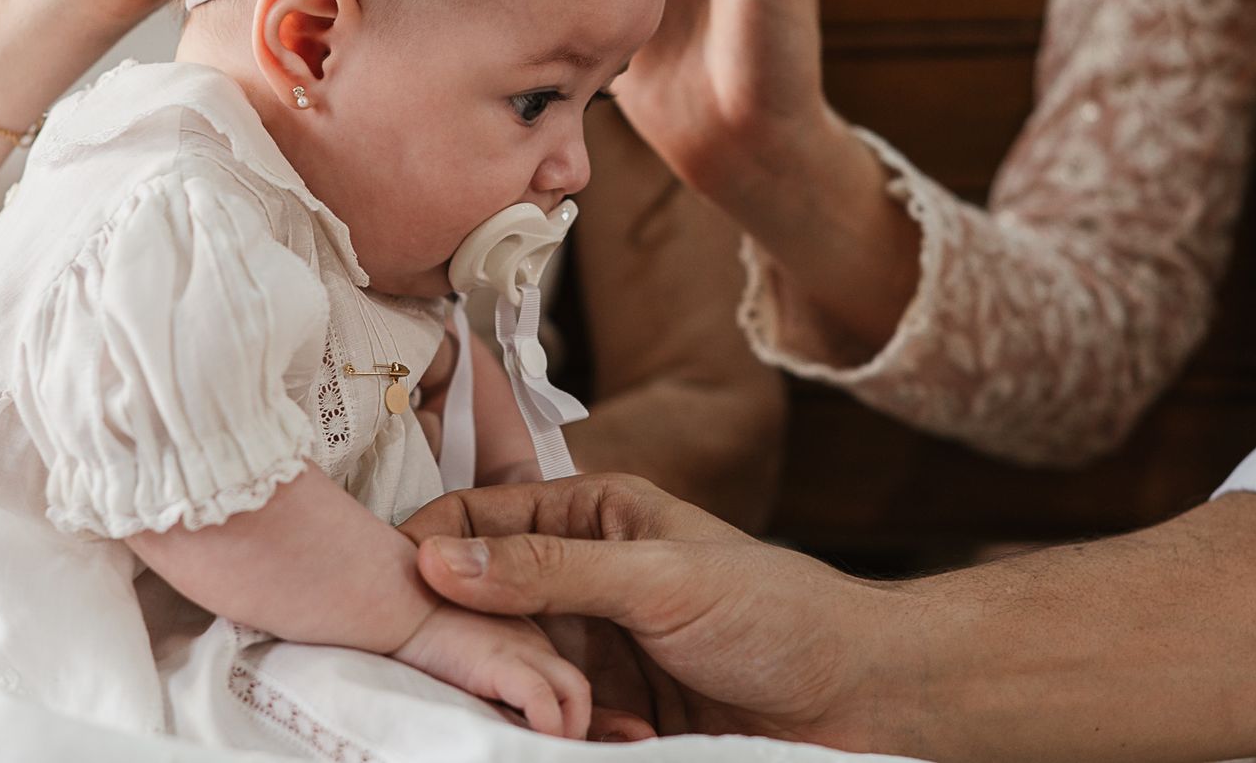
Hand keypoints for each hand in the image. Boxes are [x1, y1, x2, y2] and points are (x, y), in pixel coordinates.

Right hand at [399, 474, 883, 748]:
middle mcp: (579, 578)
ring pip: (512, 672)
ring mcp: (594, 648)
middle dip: (480, 645)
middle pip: (482, 605)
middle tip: (483, 679)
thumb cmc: (779, 612)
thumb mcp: (658, 580)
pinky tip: (608, 741)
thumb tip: (439, 558)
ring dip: (530, 701)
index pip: (476, 518)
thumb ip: (548, 571)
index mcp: (588, 515)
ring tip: (572, 716)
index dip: (427, 549)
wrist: (865, 696)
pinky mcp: (610, 710)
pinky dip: (563, 740)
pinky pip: (551, 724)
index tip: (390, 595)